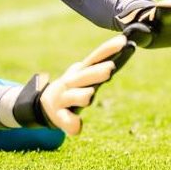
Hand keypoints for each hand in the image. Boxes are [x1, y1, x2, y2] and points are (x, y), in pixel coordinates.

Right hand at [12, 33, 138, 134]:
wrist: (47, 105)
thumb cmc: (74, 90)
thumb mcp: (86, 79)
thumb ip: (101, 70)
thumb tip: (122, 52)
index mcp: (80, 72)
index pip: (95, 58)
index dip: (108, 50)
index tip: (123, 42)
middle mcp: (71, 83)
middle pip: (84, 76)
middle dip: (97, 72)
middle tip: (110, 68)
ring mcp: (63, 98)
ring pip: (73, 96)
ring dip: (81, 95)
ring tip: (89, 96)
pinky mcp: (59, 115)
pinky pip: (65, 119)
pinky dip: (71, 123)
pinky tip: (77, 127)